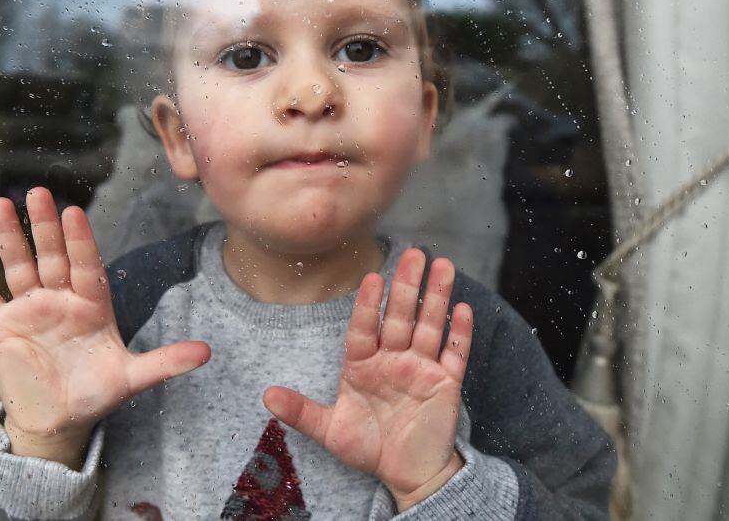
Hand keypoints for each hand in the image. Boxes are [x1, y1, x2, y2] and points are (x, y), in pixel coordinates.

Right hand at [0, 187, 210, 466]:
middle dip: (45, 226)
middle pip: (52, 256)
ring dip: (8, 238)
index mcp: (91, 305)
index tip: (75, 213)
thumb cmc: (96, 393)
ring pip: (18, 267)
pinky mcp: (2, 328)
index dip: (80, 241)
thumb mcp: (132, 377)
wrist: (59, 420)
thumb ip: (166, 361)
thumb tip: (208, 353)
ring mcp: (29, 310)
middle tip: (39, 192)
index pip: (86, 265)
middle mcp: (60, 300)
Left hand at [263, 249, 472, 511]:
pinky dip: (459, 332)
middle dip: (407, 285)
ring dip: (436, 297)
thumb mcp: (331, 431)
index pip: (364, 326)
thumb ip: (301, 412)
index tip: (371, 277)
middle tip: (414, 253)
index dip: (368, 303)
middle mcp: (393, 359)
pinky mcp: (446, 383)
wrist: (408, 476)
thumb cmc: (369, 449)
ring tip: (442, 266)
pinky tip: (462, 309)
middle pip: (400, 317)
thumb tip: (265, 396)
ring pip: (430, 326)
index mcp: (363, 364)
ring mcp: (422, 368)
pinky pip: (455, 354)